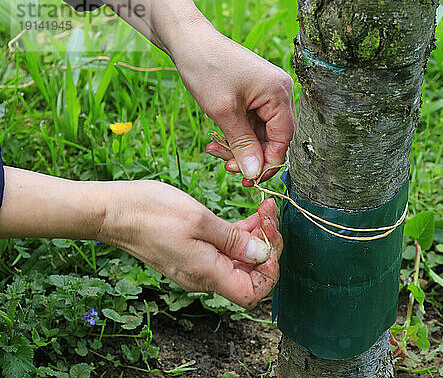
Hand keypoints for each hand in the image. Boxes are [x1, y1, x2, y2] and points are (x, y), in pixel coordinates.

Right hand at [98, 181, 281, 308]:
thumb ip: (233, 240)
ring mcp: (198, 265)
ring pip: (239, 259)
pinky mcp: (193, 252)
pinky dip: (240, 235)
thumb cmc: (151, 212)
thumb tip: (262, 254)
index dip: (269, 271)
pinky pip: (224, 250)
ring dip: (256, 237)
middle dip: (267, 245)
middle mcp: (203, 276)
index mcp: (207, 273)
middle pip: (249, 274)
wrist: (113, 211)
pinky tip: (250, 216)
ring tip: (265, 209)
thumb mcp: (199, 220)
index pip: (252, 292)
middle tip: (271, 215)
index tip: (271, 240)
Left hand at [172, 20, 295, 183]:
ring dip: (239, 147)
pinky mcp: (256, 96)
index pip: (284, 139)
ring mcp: (268, 94)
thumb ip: (242, 144)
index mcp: (280, 93)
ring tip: (215, 150)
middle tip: (228, 168)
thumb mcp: (223, 112)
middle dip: (251, 156)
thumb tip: (255, 173)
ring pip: (260, 135)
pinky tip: (217, 140)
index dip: (268, 162)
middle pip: (274, 138)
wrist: (188, 40)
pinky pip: (251, 125)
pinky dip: (235, 135)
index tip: (248, 177)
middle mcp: (280, 93)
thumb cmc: (206, 68)